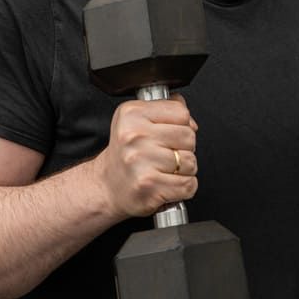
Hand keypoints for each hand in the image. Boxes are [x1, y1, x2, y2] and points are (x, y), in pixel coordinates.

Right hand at [94, 93, 198, 218]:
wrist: (107, 186)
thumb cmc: (126, 154)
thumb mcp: (137, 120)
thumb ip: (167, 111)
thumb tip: (191, 122)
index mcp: (132, 114)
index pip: (181, 113)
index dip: (181, 125)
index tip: (168, 135)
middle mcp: (134, 136)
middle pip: (188, 137)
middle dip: (184, 148)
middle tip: (164, 155)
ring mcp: (140, 161)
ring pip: (190, 162)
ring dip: (183, 170)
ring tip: (163, 170)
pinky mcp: (149, 186)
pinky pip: (188, 184)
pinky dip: (183, 187)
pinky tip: (166, 184)